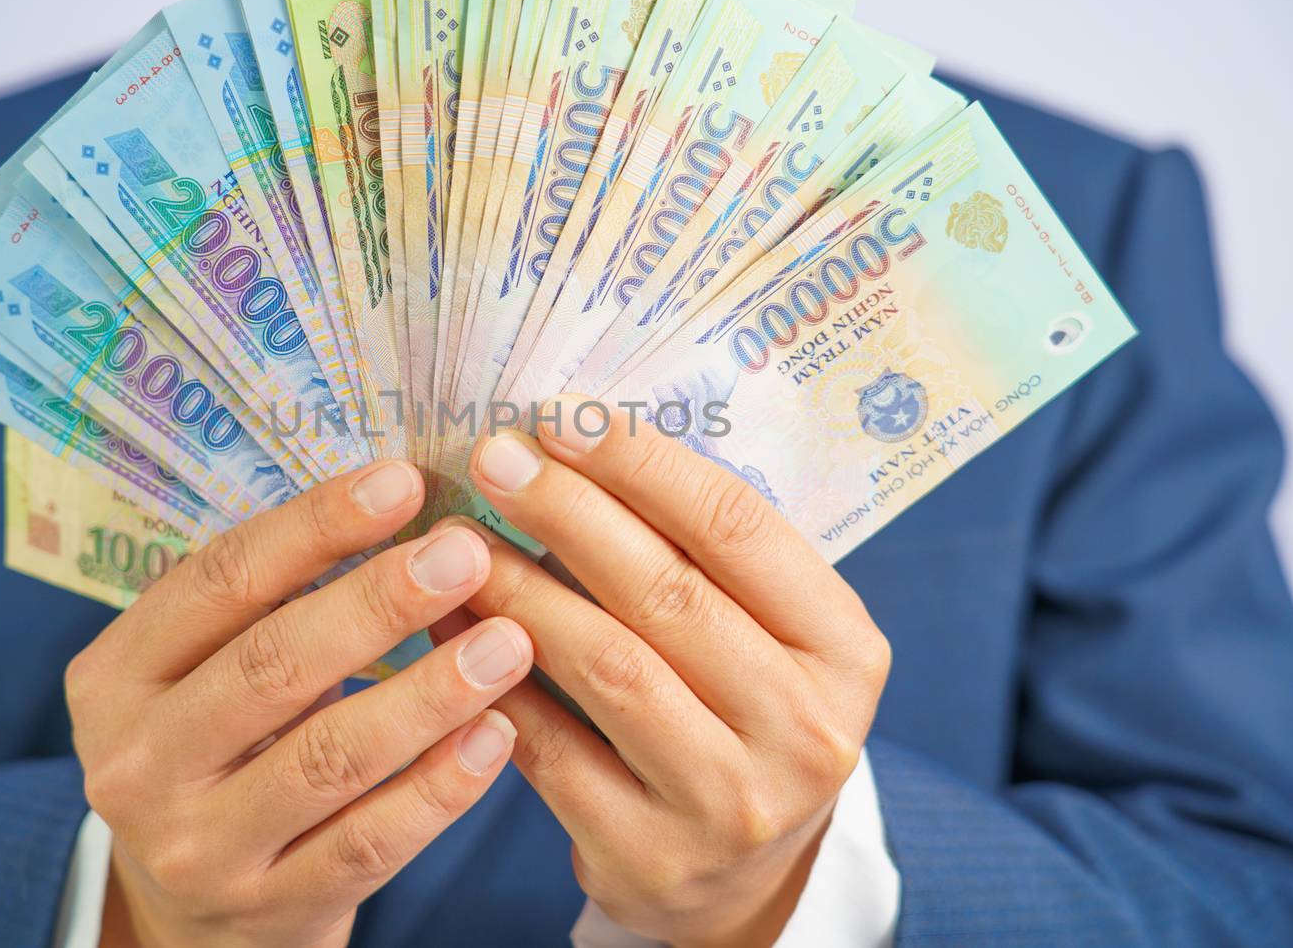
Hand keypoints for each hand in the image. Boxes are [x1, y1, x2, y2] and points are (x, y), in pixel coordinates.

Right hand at [65, 460, 534, 947]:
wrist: (193, 912)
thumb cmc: (221, 745)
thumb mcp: (202, 671)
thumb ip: (268, 600)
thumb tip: (400, 500)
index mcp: (114, 676)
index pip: (218, 582)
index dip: (314, 526)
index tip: (402, 482)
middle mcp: (139, 763)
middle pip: (272, 665)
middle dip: (380, 602)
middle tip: (466, 555)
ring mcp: (201, 847)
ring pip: (329, 757)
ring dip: (430, 692)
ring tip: (508, 641)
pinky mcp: (271, 909)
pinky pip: (369, 842)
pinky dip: (440, 786)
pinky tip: (497, 733)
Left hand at [443, 397, 890, 946]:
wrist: (741, 876)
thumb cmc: (738, 713)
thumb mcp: (765, 636)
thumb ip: (703, 554)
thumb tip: (575, 440)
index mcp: (843, 650)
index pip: (739, 527)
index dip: (642, 463)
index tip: (560, 416)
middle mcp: (804, 730)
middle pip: (667, 592)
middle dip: (566, 512)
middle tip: (493, 458)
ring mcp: (729, 803)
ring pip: (606, 667)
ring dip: (517, 591)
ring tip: (457, 542)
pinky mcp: (649, 856)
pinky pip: (551, 750)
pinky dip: (490, 680)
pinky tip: (448, 628)